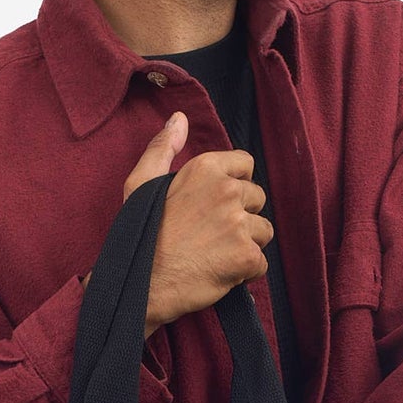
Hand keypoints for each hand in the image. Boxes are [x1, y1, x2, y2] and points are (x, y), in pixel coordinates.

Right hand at [85, 112, 271, 339]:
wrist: (142, 284)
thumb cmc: (139, 236)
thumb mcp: (140, 183)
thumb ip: (163, 148)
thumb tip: (179, 118)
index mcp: (205, 169)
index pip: (246, 165)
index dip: (235, 184)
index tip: (218, 203)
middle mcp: (227, 191)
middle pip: (257, 198)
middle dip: (242, 216)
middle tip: (213, 234)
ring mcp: (239, 224)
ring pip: (263, 231)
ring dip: (246, 244)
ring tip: (216, 254)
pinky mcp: (247, 256)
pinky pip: (261, 262)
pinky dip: (245, 271)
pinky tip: (220, 272)